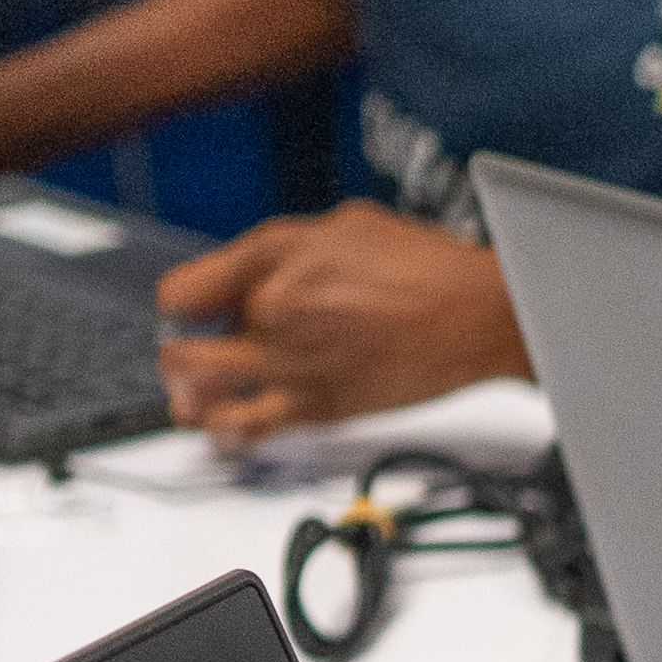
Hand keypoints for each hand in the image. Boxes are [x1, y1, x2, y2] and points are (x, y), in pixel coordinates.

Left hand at [156, 205, 528, 446]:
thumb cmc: (428, 269)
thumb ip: (283, 252)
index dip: (182, 306)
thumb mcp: (344, 225)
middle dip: (178, 356)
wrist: (483, 318)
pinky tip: (227, 430)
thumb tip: (247, 276)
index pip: (181, 293)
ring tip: (198, 398)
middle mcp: (275, 310)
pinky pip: (247, 432)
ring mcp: (294, 363)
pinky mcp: (320, 408)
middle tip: (189, 358)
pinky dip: (227, 436)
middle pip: (180, 350)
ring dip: (192, 399)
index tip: (193, 313)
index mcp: (277, 257)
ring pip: (203, 396)